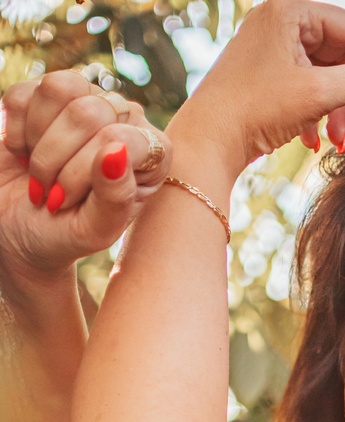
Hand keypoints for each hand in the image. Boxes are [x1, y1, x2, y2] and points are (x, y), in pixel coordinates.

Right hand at [0, 71, 172, 291]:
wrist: (19, 231)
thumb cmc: (65, 235)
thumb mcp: (94, 231)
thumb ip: (115, 198)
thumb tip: (116, 150)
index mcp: (153, 154)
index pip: (120, 138)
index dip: (82, 171)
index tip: (63, 202)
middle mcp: (125, 119)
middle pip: (88, 112)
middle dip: (56, 159)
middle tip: (48, 193)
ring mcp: (87, 100)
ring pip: (58, 88)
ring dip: (38, 139)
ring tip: (39, 170)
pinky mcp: (47, 95)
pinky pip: (25, 92)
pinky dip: (16, 128)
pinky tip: (24, 152)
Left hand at [170, 0, 344, 178]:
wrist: (208, 141)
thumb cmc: (257, 109)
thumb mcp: (318, 94)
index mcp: (291, 10)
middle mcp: (280, 22)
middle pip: (340, 54)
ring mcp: (271, 50)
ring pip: (324, 75)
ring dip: (340, 111)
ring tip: (343, 142)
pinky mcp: (265, 77)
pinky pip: (305, 88)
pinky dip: (317, 115)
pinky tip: (315, 141)